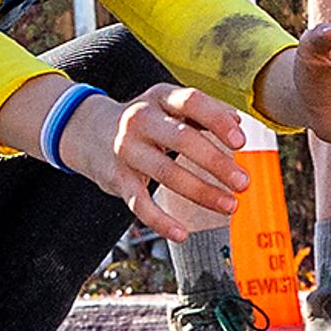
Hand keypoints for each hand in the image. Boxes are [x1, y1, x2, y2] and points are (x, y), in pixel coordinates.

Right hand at [76, 85, 253, 242]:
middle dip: (216, 163)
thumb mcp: (168, 105)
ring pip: (165, 172)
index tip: (241, 141)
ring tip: (228, 205)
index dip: (217, 120)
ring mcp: (126, 149)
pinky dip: (161, 221)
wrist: (88, 131)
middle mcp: (141, 120)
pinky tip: (182, 233)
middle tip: (242, 182)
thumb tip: (237, 122)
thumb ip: (203, 111)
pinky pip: (139, 203)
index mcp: (160, 97)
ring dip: (201, 192)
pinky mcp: (117, 178)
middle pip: (182, 139)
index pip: (191, 102)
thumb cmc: (143, 120)